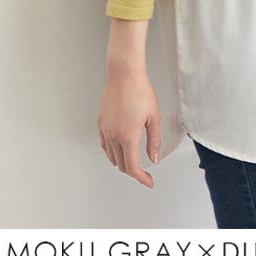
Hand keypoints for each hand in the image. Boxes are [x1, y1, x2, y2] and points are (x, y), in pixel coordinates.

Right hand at [97, 69, 161, 188]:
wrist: (124, 74)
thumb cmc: (140, 91)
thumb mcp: (153, 117)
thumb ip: (154, 141)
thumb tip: (154, 158)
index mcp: (128, 136)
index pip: (132, 167)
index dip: (141, 178)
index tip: (148, 181)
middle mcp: (114, 135)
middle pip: (121, 164)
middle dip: (133, 171)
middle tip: (144, 171)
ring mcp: (105, 129)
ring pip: (112, 156)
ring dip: (122, 162)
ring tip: (133, 160)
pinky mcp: (101, 123)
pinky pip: (105, 145)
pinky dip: (112, 152)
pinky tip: (119, 149)